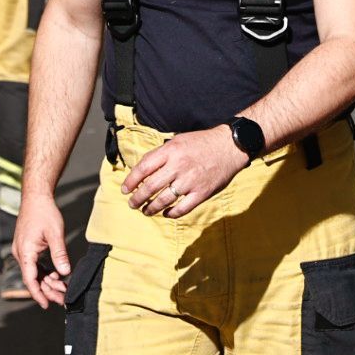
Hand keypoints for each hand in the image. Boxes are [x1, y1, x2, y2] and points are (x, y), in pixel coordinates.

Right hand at [13, 195, 70, 307]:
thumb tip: (65, 273)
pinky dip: (44, 273)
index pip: (30, 279)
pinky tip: (56, 277)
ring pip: (34, 273)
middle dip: (48, 290)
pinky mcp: (27, 248)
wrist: (35, 197)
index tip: (47, 305)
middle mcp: (20, 253)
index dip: (38, 294)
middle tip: (63, 298)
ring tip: (63, 289)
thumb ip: (60, 254)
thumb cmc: (44, 212)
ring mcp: (22, 251)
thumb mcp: (55, 233)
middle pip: (33, 279)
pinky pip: (34, 266)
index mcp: (25, 251)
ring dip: (47, 282)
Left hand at [121, 126, 247, 218]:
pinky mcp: (202, 193)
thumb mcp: (178, 141)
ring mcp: (190, 181)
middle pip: (150, 186)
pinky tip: (166, 213)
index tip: (125, 189)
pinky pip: (182, 208)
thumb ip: (161, 154)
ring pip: (164, 200)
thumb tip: (142, 170)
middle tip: (132, 204)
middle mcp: (178, 166)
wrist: (229, 146)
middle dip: (137, 198)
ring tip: (145, 210)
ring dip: (151, 208)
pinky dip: (171, 213)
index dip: (131, 181)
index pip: (143, 168)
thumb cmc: (201, 143)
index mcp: (170, 151)